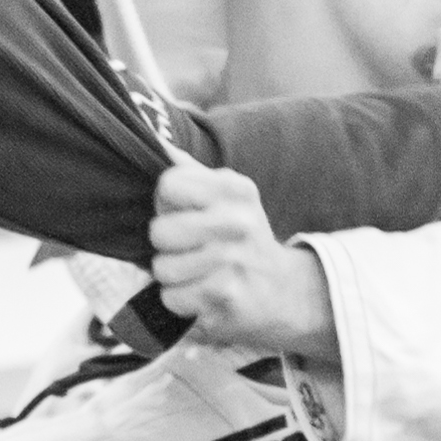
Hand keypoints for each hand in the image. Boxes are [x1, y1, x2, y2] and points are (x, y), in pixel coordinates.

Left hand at [149, 163, 333, 355]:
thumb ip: (190, 171)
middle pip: (159, 231)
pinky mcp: (225, 296)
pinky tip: (206, 295)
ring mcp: (232, 260)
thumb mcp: (226, 197)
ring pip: (162, 268)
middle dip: (167, 246)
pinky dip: (183, 301)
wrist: (284, 290)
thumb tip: (156, 139)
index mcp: (234, 189)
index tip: (188, 215)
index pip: (167, 185)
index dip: (168, 205)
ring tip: (201, 273)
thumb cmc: (240, 239)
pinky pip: (171, 297)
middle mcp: (237, 221)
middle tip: (194, 249)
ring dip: (175, 277)